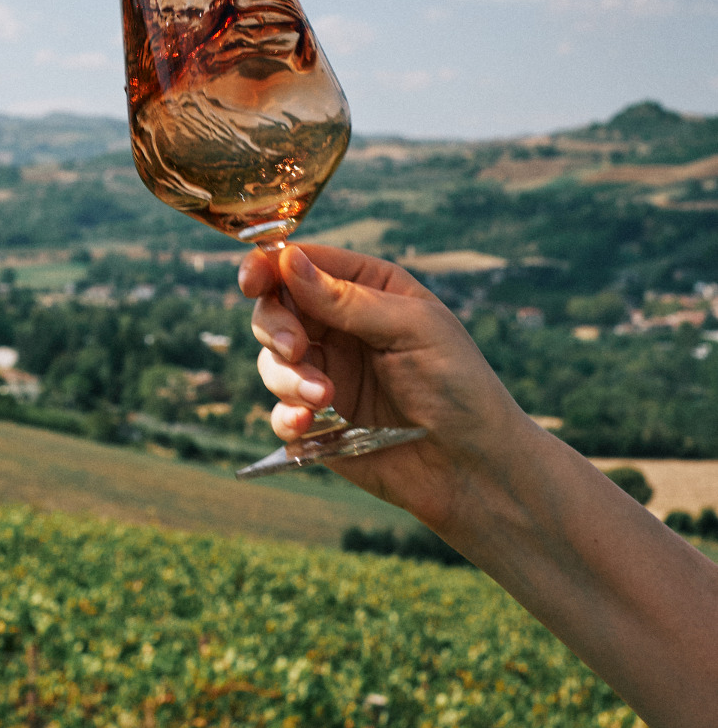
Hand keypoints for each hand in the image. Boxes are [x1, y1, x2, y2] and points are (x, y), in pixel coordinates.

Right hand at [238, 242, 527, 528]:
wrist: (475, 467)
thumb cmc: (459, 386)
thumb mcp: (412, 329)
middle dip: (276, 328)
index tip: (252, 281)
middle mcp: (341, 327)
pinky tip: (309, 424)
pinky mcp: (320, 422)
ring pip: (272, 361)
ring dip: (288, 378)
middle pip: (276, 310)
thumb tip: (290, 260)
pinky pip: (279, 411)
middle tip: (296, 349)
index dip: (270, 267)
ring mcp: (328, 374)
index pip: (303, 265)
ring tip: (325, 399)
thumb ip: (347, 299)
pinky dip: (285, 415)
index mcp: (367, 290)